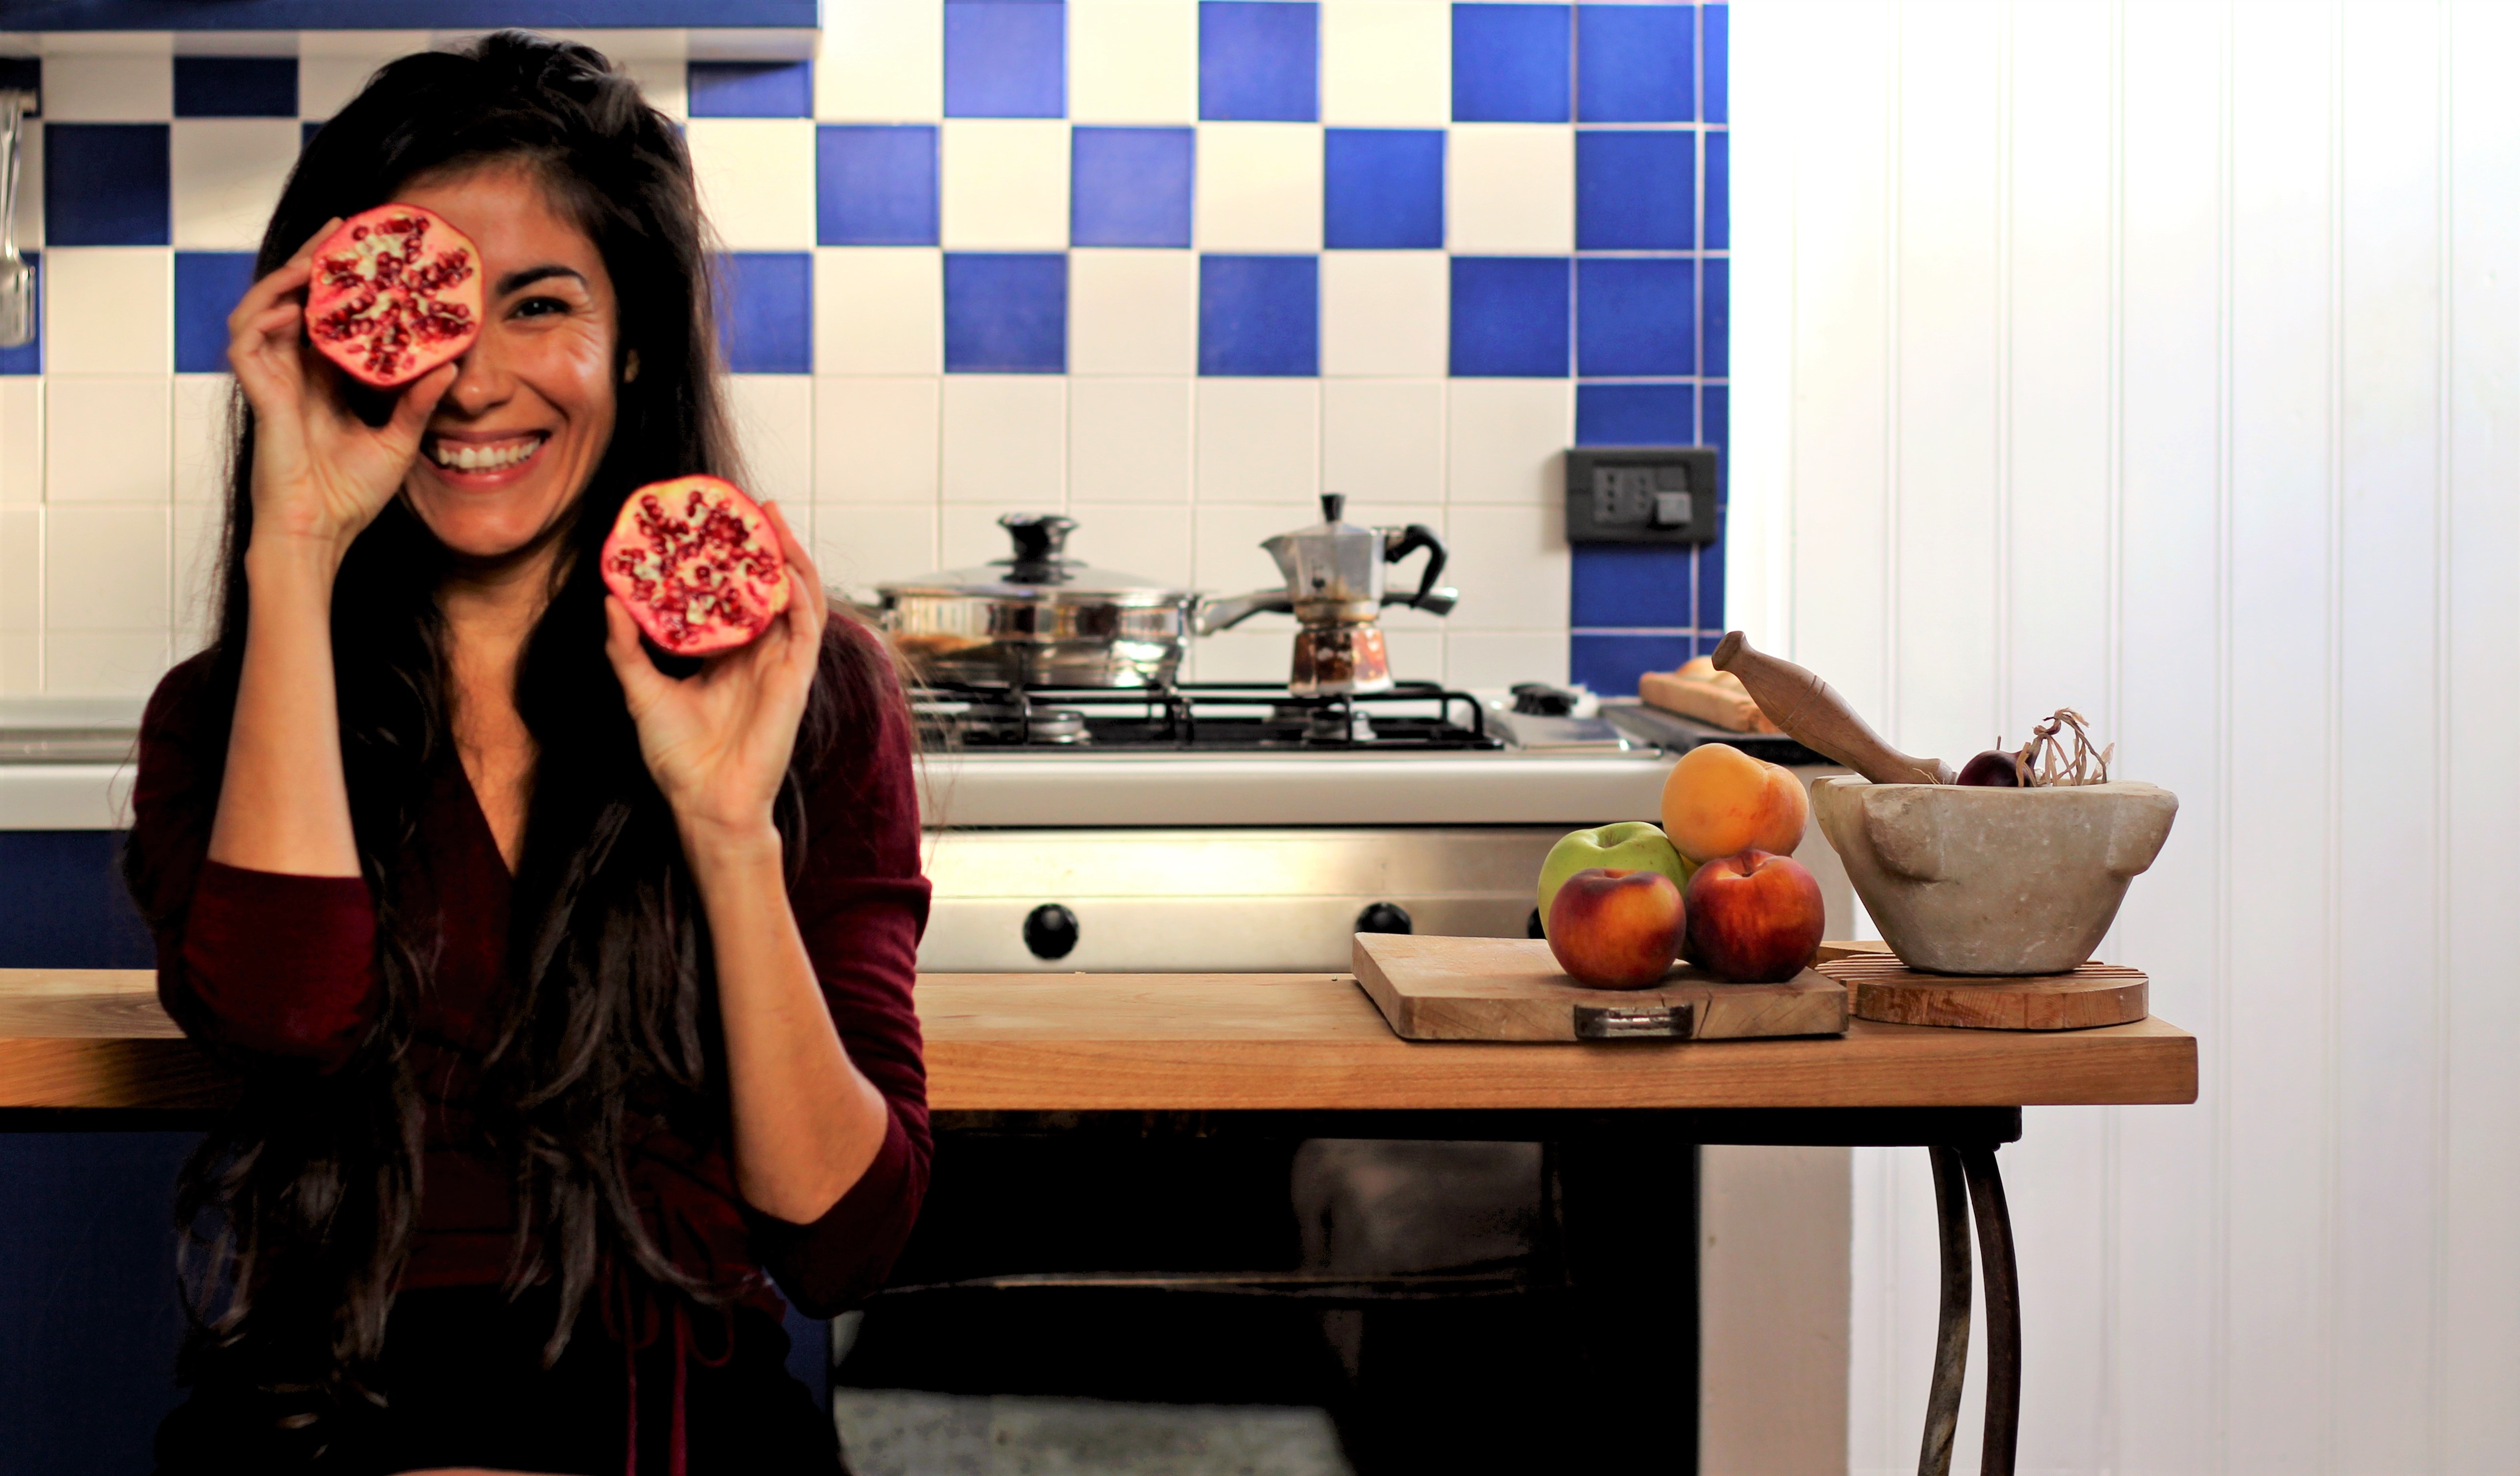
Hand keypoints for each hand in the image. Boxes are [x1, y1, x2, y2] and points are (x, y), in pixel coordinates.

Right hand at [229, 218, 457, 564]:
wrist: (320, 532)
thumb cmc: (350, 496)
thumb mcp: (398, 440)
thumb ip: (418, 402)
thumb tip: (452, 367)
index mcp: (323, 380)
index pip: (326, 317)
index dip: (340, 284)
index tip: (367, 254)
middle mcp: (294, 374)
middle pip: (292, 301)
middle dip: (311, 261)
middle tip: (339, 229)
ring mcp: (271, 382)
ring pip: (262, 310)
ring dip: (283, 278)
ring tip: (314, 256)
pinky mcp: (257, 396)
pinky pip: (246, 343)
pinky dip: (261, 316)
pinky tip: (289, 303)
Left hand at [604, 503, 827, 849]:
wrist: (705, 802)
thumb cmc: (676, 758)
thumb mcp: (641, 691)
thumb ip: (626, 648)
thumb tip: (609, 599)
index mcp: (727, 656)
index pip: (735, 596)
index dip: (731, 560)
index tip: (715, 524)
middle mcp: (757, 654)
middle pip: (771, 588)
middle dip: (767, 545)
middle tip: (753, 507)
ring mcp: (780, 665)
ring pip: (797, 599)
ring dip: (791, 558)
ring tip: (776, 521)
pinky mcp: (795, 680)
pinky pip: (807, 629)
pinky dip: (800, 596)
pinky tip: (785, 569)